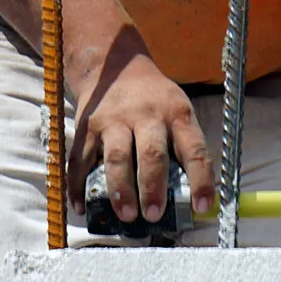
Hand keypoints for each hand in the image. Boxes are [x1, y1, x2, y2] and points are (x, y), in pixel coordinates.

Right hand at [71, 40, 215, 225]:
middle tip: (154, 215)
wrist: (116, 66)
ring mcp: (114, 120)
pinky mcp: (88, 126)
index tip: (203, 208)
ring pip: (117, 157)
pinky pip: (80, 160)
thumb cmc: (155, 99)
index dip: (201, 181)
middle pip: (151, 154)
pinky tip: (82, 207)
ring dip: (121, 189)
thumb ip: (184, 147)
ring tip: (126, 215)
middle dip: (153, 187)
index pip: (195, 150)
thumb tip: (193, 199)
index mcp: (176, 114)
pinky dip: (78, 186)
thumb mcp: (178, 110)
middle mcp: (146, 115)